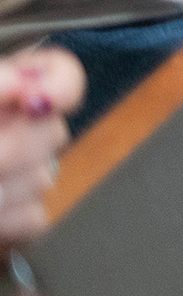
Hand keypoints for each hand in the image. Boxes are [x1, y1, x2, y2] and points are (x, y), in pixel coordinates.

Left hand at [0, 48, 80, 244]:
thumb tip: (24, 83)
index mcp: (10, 89)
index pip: (63, 75)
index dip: (59, 87)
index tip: (27, 102)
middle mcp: (22, 126)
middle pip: (53, 134)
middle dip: (9, 151)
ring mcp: (25, 173)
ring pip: (42, 179)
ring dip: (0, 189)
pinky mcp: (21, 219)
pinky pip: (34, 218)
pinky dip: (3, 220)